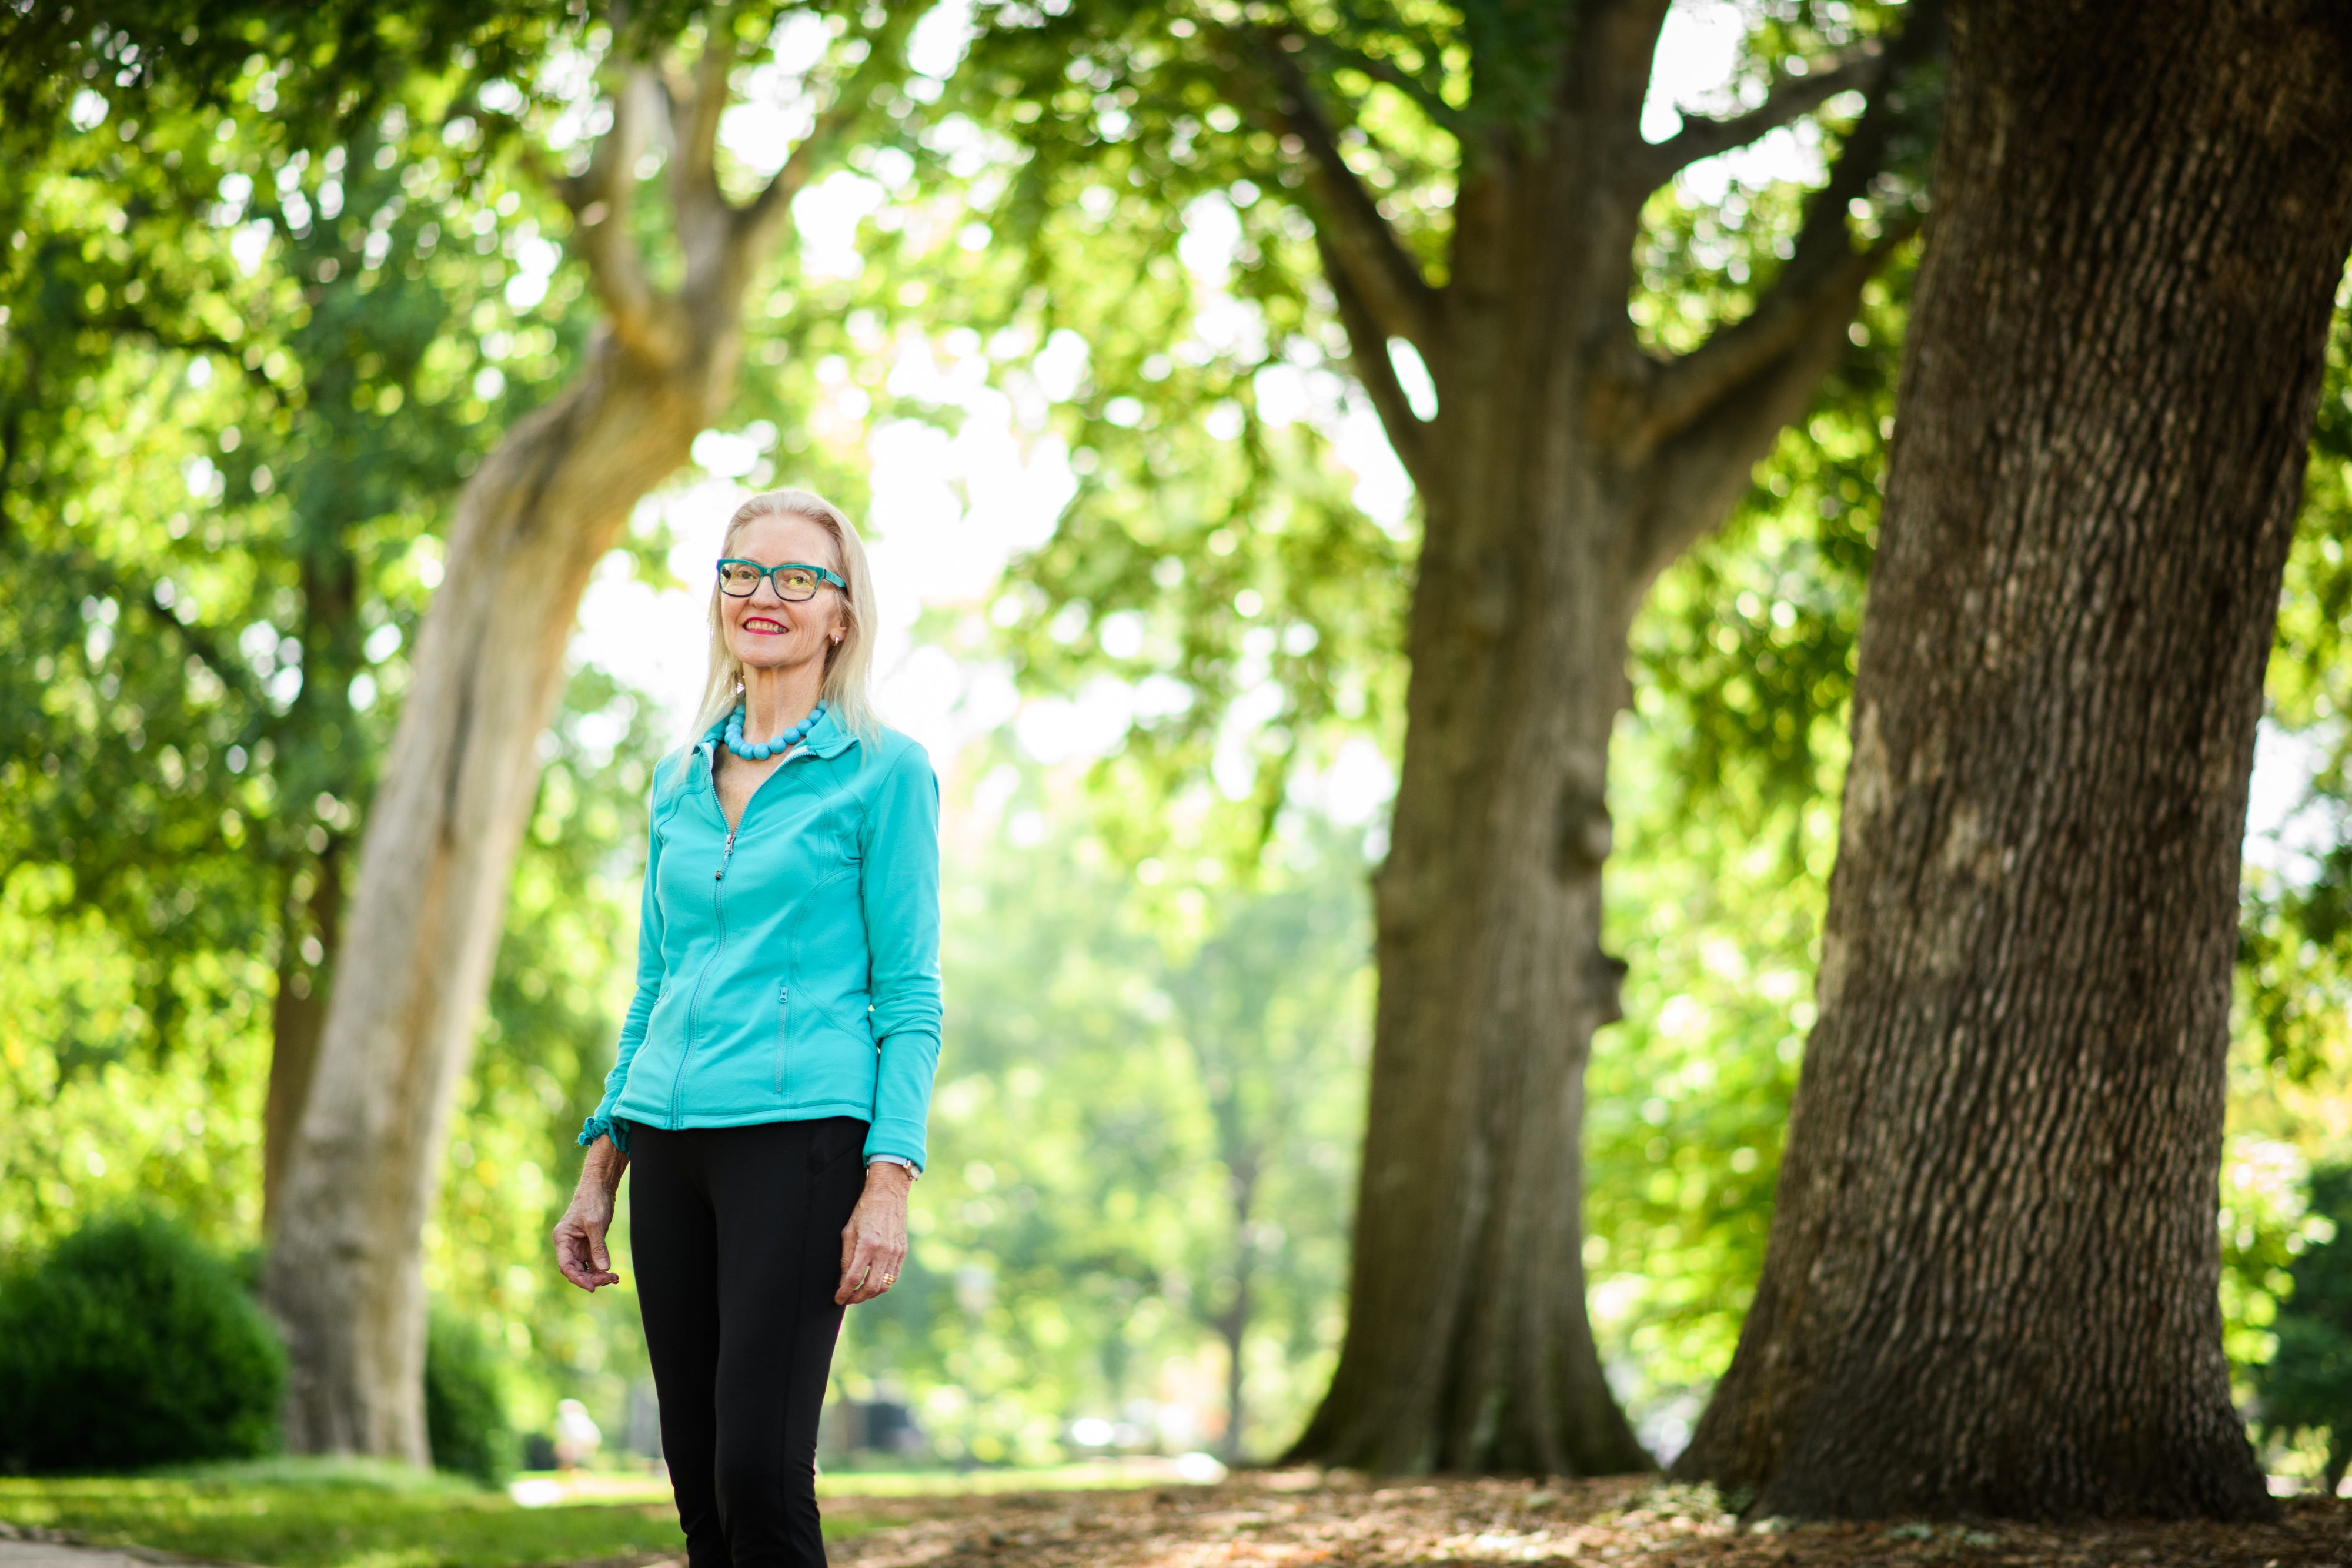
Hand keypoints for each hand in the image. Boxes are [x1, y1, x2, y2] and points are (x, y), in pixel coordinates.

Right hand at [554, 1140, 626, 1291]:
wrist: (600, 1187)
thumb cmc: (593, 1201)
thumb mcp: (595, 1224)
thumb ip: (598, 1247)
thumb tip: (604, 1268)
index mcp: (562, 1239)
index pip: (566, 1265)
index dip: (577, 1278)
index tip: (592, 1287)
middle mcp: (568, 1245)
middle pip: (575, 1270)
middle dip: (591, 1278)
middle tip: (609, 1279)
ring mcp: (578, 1246)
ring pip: (585, 1269)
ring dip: (598, 1276)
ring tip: (614, 1278)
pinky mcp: (589, 1245)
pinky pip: (593, 1263)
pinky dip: (601, 1270)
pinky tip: (612, 1275)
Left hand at [837, 1162, 911, 1304]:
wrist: (888, 1195)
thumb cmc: (864, 1211)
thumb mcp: (848, 1232)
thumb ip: (846, 1258)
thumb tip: (843, 1280)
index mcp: (867, 1244)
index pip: (854, 1278)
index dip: (844, 1292)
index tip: (838, 1298)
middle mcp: (884, 1250)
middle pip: (871, 1287)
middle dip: (857, 1298)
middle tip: (848, 1299)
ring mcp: (896, 1252)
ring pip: (884, 1285)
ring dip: (870, 1293)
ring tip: (859, 1293)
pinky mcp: (902, 1251)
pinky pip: (893, 1275)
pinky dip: (882, 1283)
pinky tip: (872, 1281)